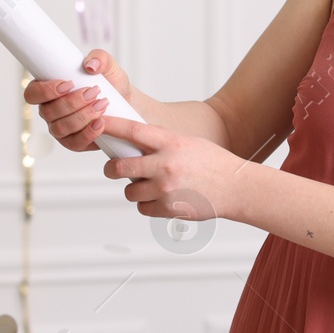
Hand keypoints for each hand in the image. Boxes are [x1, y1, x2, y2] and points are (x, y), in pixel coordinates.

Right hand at [21, 48, 131, 152]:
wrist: (126, 103)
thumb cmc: (110, 84)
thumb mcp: (108, 66)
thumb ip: (100, 58)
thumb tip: (90, 65)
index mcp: (49, 90)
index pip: (32, 93)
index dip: (45, 91)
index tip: (68, 84)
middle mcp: (50, 110)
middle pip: (47, 112)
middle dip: (71, 102)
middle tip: (93, 92)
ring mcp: (60, 128)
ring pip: (60, 127)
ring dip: (81, 116)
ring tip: (102, 105)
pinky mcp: (74, 142)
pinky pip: (74, 143)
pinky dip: (88, 133)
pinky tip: (101, 123)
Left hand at [99, 116, 248, 223]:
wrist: (236, 188)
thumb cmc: (214, 163)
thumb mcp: (188, 143)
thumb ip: (162, 143)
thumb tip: (133, 145)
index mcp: (171, 143)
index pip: (132, 131)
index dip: (110, 126)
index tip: (97, 124)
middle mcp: (165, 165)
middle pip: (120, 167)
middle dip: (112, 169)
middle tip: (114, 169)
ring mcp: (166, 189)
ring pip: (130, 192)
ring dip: (135, 190)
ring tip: (151, 186)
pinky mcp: (168, 208)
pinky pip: (143, 208)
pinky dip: (148, 205)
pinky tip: (163, 198)